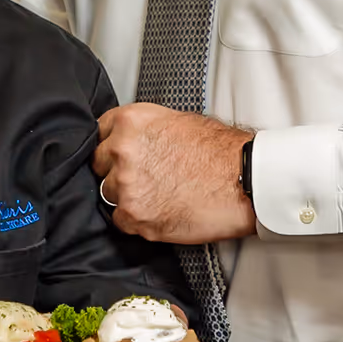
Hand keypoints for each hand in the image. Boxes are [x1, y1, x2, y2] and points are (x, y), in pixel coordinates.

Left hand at [94, 104, 255, 243]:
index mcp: (131, 121)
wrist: (244, 180)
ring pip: (109, 194)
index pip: (98, 133)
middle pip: (99, 165)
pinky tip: (159, 211)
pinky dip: (136, 219)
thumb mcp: (176, 121)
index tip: (119, 155)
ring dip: (127, 196)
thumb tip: (130, 141)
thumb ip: (144, 131)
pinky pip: (120, 220)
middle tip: (144, 177)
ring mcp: (125, 185)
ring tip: (157, 195)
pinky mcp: (134, 215)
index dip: (111, 146)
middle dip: (115, 171)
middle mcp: (122, 150)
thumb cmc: (220, 152)